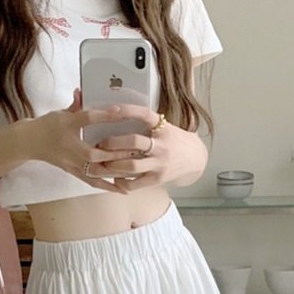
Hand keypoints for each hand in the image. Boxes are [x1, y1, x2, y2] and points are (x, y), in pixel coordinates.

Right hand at [27, 88, 135, 193]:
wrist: (30, 143)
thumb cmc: (47, 126)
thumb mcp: (62, 112)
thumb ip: (77, 103)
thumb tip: (83, 89)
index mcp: (69, 127)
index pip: (90, 119)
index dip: (106, 115)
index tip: (122, 111)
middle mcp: (72, 148)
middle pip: (99, 152)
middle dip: (119, 151)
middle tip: (138, 148)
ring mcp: (74, 163)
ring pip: (98, 171)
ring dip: (116, 171)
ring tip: (135, 170)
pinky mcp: (75, 172)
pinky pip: (94, 182)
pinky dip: (108, 186)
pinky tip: (122, 189)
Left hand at [89, 103, 208, 191]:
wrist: (194, 159)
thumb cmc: (172, 140)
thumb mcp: (164, 127)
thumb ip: (146, 123)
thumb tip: (117, 113)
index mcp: (162, 128)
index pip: (144, 114)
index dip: (127, 111)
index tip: (111, 110)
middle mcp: (162, 145)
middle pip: (134, 142)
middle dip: (113, 143)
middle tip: (99, 144)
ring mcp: (160, 164)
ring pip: (131, 165)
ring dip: (113, 165)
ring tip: (102, 163)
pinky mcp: (157, 179)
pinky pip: (135, 183)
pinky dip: (121, 182)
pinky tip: (114, 178)